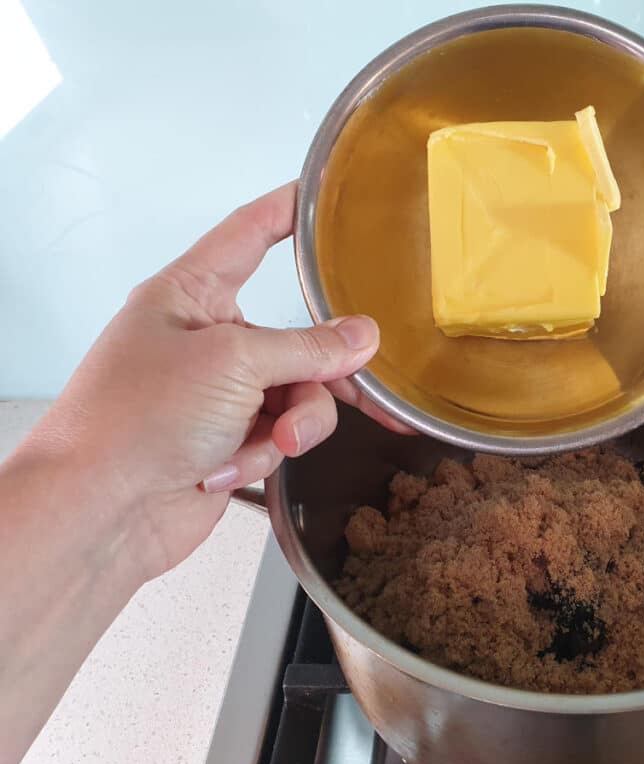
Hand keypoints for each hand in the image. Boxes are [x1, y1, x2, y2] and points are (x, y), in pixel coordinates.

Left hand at [22, 181, 410, 580]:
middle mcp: (207, 339)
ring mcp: (220, 394)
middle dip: (322, 371)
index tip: (327, 195)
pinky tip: (231, 470)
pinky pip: (282, 433)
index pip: (249, 234)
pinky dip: (266, 452)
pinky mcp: (231, 440)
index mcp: (190, 295)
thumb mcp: (233, 364)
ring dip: (296, 422)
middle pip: (297, 336)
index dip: (288, 211)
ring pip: (300, 392)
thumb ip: (309, 348)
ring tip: (277, 442)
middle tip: (363, 385)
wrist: (100, 511)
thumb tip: (367, 336)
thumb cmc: (138, 418)